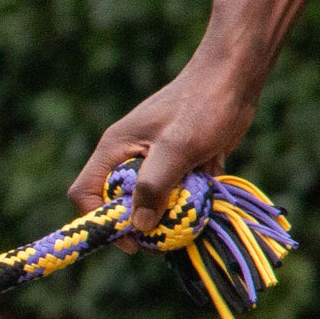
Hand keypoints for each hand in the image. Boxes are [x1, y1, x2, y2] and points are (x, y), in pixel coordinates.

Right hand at [68, 46, 261, 250]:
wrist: (235, 79)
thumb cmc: (204, 105)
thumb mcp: (177, 147)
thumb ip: (154, 185)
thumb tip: (140, 225)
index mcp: (114, 150)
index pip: (84, 193)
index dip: (99, 220)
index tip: (130, 239)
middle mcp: (124, 158)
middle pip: (113, 204)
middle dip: (135, 224)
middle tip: (163, 235)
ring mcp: (148, 162)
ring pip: (143, 204)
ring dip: (163, 216)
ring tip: (187, 216)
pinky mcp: (171, 166)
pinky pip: (167, 196)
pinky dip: (181, 205)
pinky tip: (201, 200)